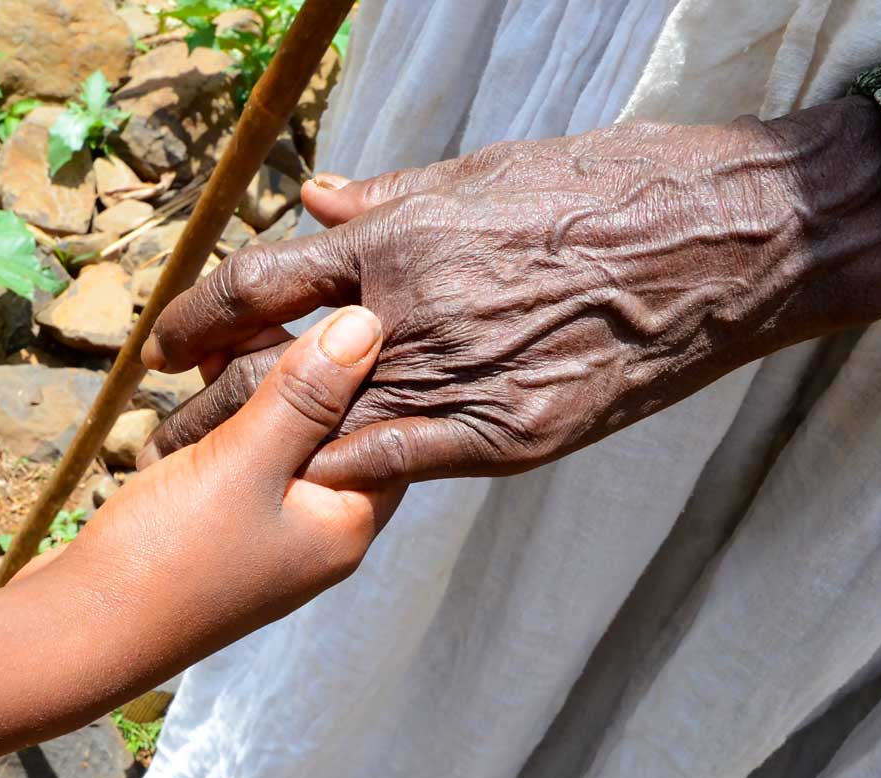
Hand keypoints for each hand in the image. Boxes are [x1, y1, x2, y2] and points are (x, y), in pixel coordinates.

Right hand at [49, 306, 404, 656]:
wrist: (79, 634)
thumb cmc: (169, 558)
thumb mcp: (243, 462)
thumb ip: (303, 394)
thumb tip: (367, 324)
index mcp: (344, 522)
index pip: (386, 424)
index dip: (361, 362)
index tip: (335, 301)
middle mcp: (315, 532)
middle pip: (328, 427)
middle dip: (294, 367)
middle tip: (257, 315)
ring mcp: (265, 535)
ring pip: (275, 439)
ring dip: (246, 389)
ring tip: (215, 335)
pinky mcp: (217, 532)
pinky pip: (234, 460)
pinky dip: (216, 421)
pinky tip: (188, 381)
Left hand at [139, 96, 880, 485]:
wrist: (723, 240)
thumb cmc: (610, 186)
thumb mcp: (487, 171)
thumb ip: (393, 198)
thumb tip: (320, 203)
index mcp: (396, 239)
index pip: (258, 281)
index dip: (200, 317)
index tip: (164, 345)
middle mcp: (406, 308)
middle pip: (267, 369)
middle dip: (201, 407)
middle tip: (157, 434)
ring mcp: (455, 374)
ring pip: (319, 428)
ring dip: (254, 459)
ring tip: (201, 486)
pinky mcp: (509, 432)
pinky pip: (404, 463)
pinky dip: (348, 479)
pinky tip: (306, 502)